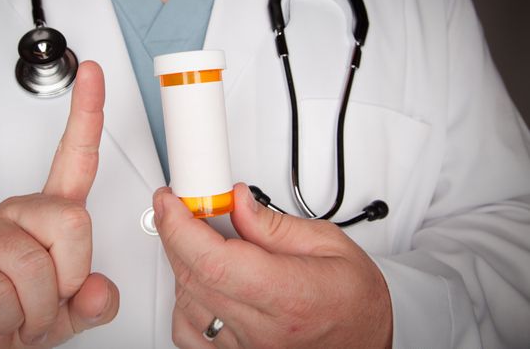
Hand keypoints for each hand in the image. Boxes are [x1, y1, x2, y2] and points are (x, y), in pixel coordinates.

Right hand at [0, 61, 118, 347]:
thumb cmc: (21, 315)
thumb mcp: (70, 310)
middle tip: (52, 296)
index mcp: (50, 215)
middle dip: (70, 275)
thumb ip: (94, 301)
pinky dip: (8, 320)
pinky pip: (2, 295)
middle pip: (73, 221)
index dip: (87, 113)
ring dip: (38, 309)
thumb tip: (98, 290)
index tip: (92, 72)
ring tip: (21, 313)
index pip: (75, 157)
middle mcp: (18, 213)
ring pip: (36, 267)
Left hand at [153, 183, 391, 347]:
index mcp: (289, 296)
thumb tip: (234, 200)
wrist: (364, 341)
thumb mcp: (328, 242)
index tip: (171, 201)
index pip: (214, 262)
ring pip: (184, 302)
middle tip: (185, 205)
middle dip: (176, 232)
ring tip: (206, 241)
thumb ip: (274, 223)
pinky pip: (187, 329)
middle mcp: (263, 330)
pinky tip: (204, 279)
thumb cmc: (354, 299)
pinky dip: (185, 298)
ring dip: (183, 262)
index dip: (181, 226)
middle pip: (193, 276)